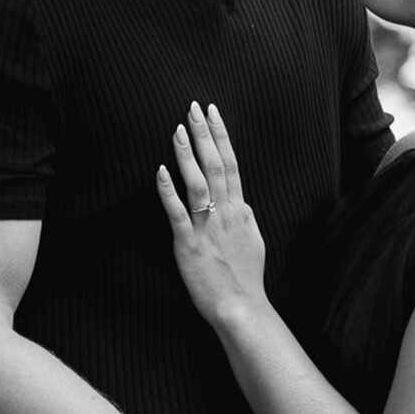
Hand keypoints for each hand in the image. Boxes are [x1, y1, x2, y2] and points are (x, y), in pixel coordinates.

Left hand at [156, 103, 267, 330]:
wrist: (242, 306)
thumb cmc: (246, 277)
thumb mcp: (253, 239)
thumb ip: (244, 216)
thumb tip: (240, 200)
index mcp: (240, 209)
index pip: (231, 163)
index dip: (221, 135)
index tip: (213, 112)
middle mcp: (225, 213)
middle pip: (215, 165)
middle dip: (204, 134)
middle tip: (193, 107)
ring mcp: (207, 228)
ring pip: (198, 183)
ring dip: (187, 154)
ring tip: (177, 129)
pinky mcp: (189, 245)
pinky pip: (178, 214)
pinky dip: (168, 191)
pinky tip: (160, 171)